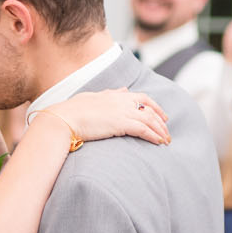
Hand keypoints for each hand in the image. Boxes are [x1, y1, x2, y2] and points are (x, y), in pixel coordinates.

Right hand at [50, 89, 170, 145]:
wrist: (64, 118)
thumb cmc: (73, 110)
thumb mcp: (93, 97)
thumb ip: (110, 94)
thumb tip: (123, 90)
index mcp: (116, 95)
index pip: (143, 98)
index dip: (156, 107)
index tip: (163, 116)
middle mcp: (122, 101)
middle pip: (150, 110)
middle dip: (161, 122)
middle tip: (167, 133)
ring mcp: (122, 112)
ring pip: (150, 120)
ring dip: (160, 131)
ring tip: (166, 141)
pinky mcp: (120, 124)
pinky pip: (143, 129)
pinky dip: (153, 136)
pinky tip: (158, 142)